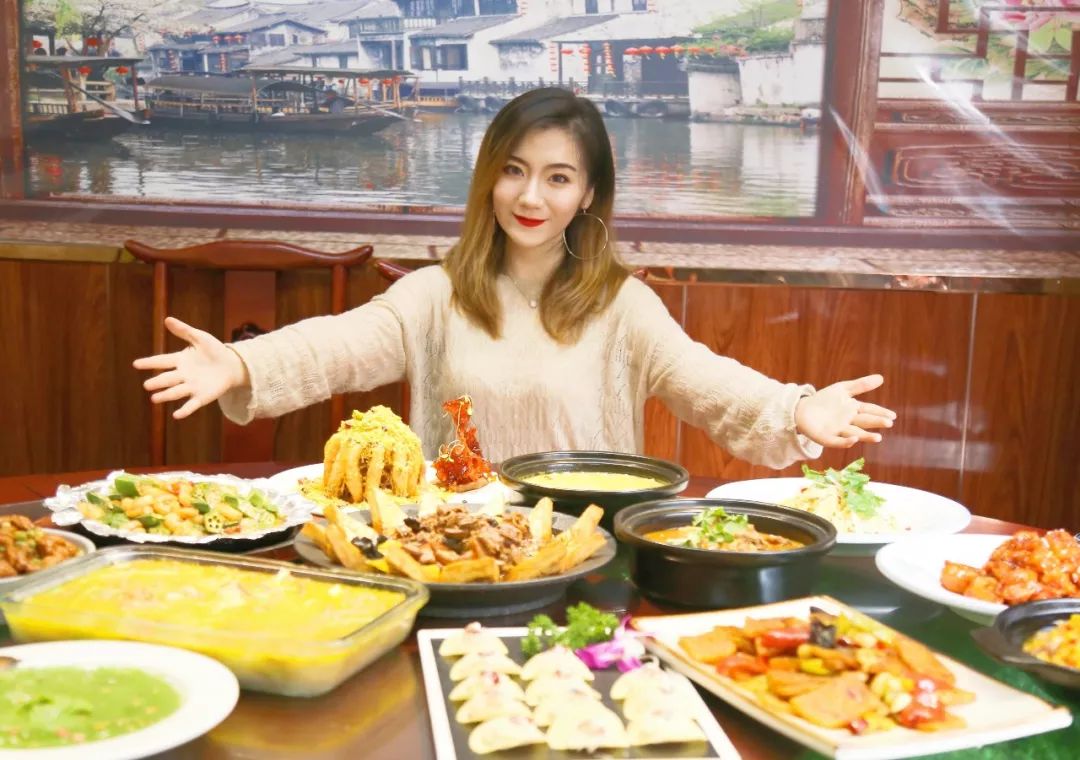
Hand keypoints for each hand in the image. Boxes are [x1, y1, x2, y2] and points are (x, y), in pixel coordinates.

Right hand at [133, 317, 248, 418]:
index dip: (150, 363)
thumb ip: (184, 331)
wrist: (232, 365)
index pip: (162, 361)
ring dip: (166, 395)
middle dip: (158, 382)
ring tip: (154, 398)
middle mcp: (182, 375)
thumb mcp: (200, 338)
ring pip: (176, 392)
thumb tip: (167, 319)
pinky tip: (176, 415)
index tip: (136, 364)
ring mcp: (191, 387)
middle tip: (147, 385)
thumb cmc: (214, 350)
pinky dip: (185, 410)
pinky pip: (192, 405)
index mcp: (180, 360)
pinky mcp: (201, 397)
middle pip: (167, 379)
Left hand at [794, 374, 895, 448]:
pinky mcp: (826, 438)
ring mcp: (838, 431)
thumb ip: (860, 385)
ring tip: (878, 437)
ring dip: (865, 436)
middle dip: (876, 423)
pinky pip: (837, 441)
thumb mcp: (842, 389)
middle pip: (864, 422)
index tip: (893, 415)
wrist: (801, 409)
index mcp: (853, 410)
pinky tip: (853, 440)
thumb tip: (881, 378)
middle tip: (888, 423)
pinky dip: (845, 442)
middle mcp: (848, 422)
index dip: (880, 412)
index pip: (869, 410)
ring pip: (854, 434)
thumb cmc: (824, 400)